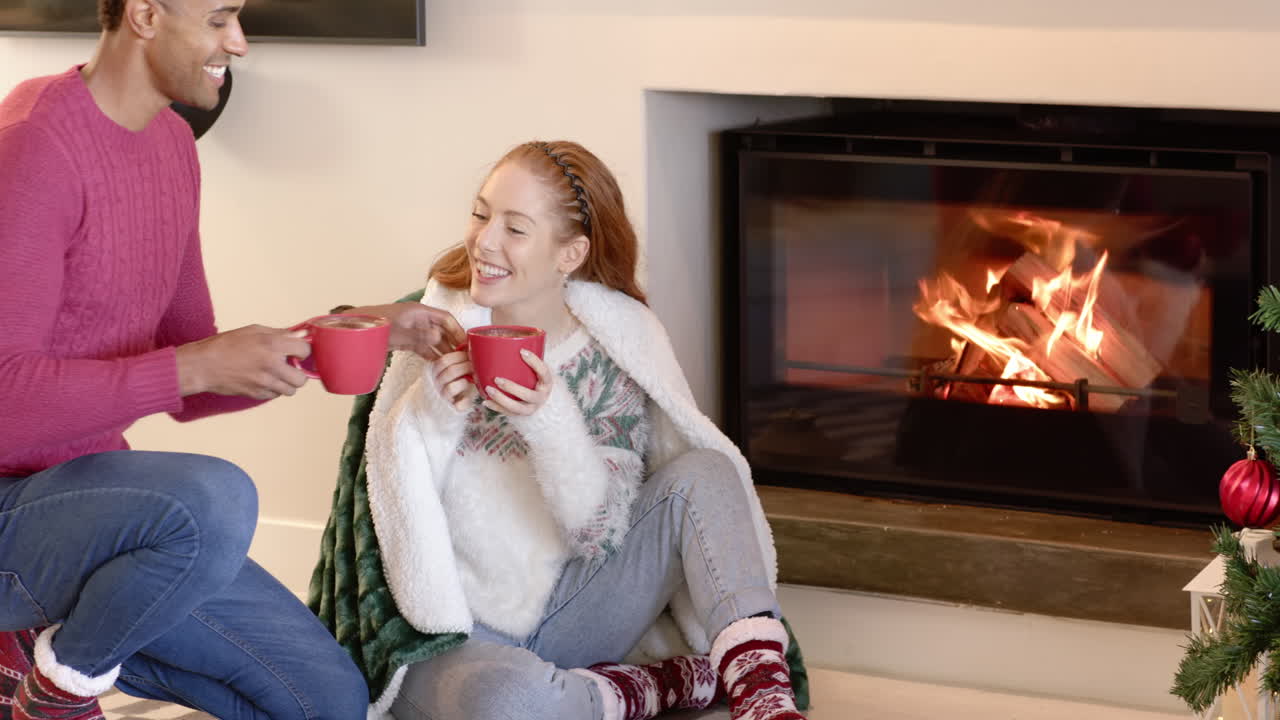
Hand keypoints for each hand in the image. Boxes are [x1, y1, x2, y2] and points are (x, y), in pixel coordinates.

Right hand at [175, 325, 311, 399]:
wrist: (202, 365)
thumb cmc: (226, 344)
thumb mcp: (254, 330)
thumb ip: (280, 333)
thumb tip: (301, 334)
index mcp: (272, 345)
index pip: (305, 350)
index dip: (303, 351)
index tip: (296, 351)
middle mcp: (272, 365)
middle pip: (302, 379)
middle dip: (298, 372)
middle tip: (289, 366)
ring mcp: (265, 382)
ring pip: (291, 390)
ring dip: (287, 383)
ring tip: (275, 374)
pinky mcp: (257, 394)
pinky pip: (275, 395)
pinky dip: (273, 389)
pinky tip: (263, 379)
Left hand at [346, 303, 464, 359]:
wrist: (352, 331)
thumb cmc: (374, 327)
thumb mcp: (397, 332)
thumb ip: (419, 336)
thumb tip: (440, 337)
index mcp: (419, 312)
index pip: (445, 318)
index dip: (457, 330)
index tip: (465, 344)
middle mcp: (418, 319)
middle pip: (442, 329)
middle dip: (452, 342)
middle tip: (462, 358)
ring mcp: (412, 330)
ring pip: (433, 340)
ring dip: (442, 351)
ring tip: (453, 364)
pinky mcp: (405, 339)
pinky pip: (423, 347)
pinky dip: (430, 355)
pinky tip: (437, 365)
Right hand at [433, 348, 477, 411]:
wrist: (438, 411)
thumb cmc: (450, 388)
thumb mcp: (450, 373)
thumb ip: (457, 362)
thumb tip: (472, 346)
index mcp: (433, 372)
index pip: (444, 360)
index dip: (460, 355)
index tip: (471, 354)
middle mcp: (435, 384)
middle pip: (449, 370)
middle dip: (466, 365)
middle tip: (475, 365)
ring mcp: (440, 397)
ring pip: (452, 387)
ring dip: (465, 381)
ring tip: (472, 379)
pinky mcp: (449, 410)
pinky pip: (459, 404)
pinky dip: (466, 400)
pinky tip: (468, 398)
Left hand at [482, 349, 551, 416]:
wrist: (541, 400)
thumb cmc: (534, 378)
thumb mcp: (536, 370)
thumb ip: (525, 360)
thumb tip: (501, 342)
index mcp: (546, 383)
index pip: (544, 372)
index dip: (535, 362)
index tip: (522, 351)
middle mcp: (541, 397)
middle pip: (528, 395)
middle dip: (512, 388)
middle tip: (497, 378)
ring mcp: (531, 408)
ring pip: (516, 407)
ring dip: (501, 399)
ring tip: (488, 389)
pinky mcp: (521, 415)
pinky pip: (508, 413)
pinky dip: (496, 408)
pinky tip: (485, 401)